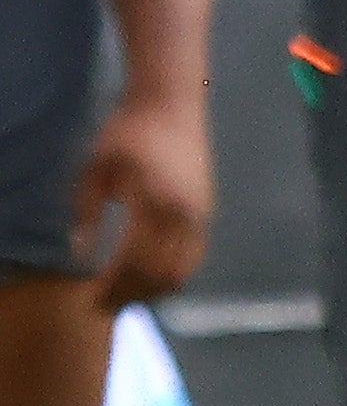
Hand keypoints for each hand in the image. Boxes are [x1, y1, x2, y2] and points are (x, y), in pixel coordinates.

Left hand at [75, 87, 207, 307]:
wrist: (170, 101)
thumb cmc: (128, 131)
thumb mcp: (96, 170)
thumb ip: (88, 213)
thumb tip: (80, 253)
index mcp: (155, 205)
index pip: (136, 263)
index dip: (115, 286)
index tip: (93, 298)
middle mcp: (185, 215)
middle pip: (163, 272)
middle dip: (135, 293)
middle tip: (108, 303)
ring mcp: (201, 213)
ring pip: (184, 267)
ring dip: (157, 286)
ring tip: (129, 293)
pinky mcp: (207, 209)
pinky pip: (196, 252)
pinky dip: (176, 269)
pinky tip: (154, 272)